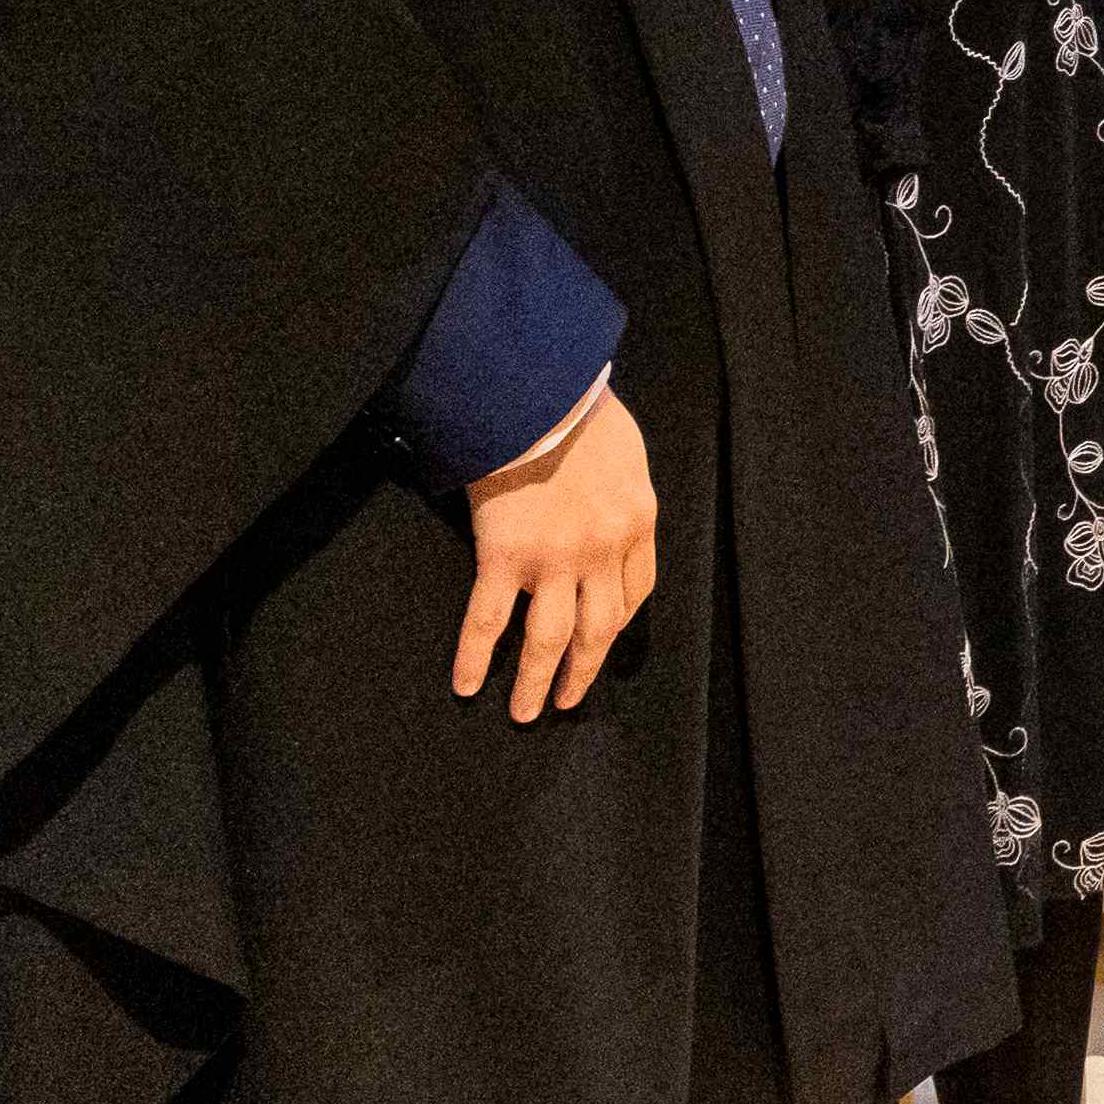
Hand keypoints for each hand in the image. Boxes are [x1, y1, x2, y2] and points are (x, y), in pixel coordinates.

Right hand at [455, 386, 658, 719]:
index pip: (635, 591)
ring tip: (527, 712)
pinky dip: (475, 656)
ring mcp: (554, 559)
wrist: (537, 391)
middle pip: (598, 629)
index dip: (618, 621)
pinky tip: (467, 685)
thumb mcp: (625, 452)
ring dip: (537, 681)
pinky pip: (488, 619)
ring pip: (549, 639)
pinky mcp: (505, 556)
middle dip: (583, 669)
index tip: (603, 638)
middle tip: (568, 700)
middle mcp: (602, 551)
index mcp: (636, 522)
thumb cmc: (580, 409)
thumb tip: (608, 509)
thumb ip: (620, 491)